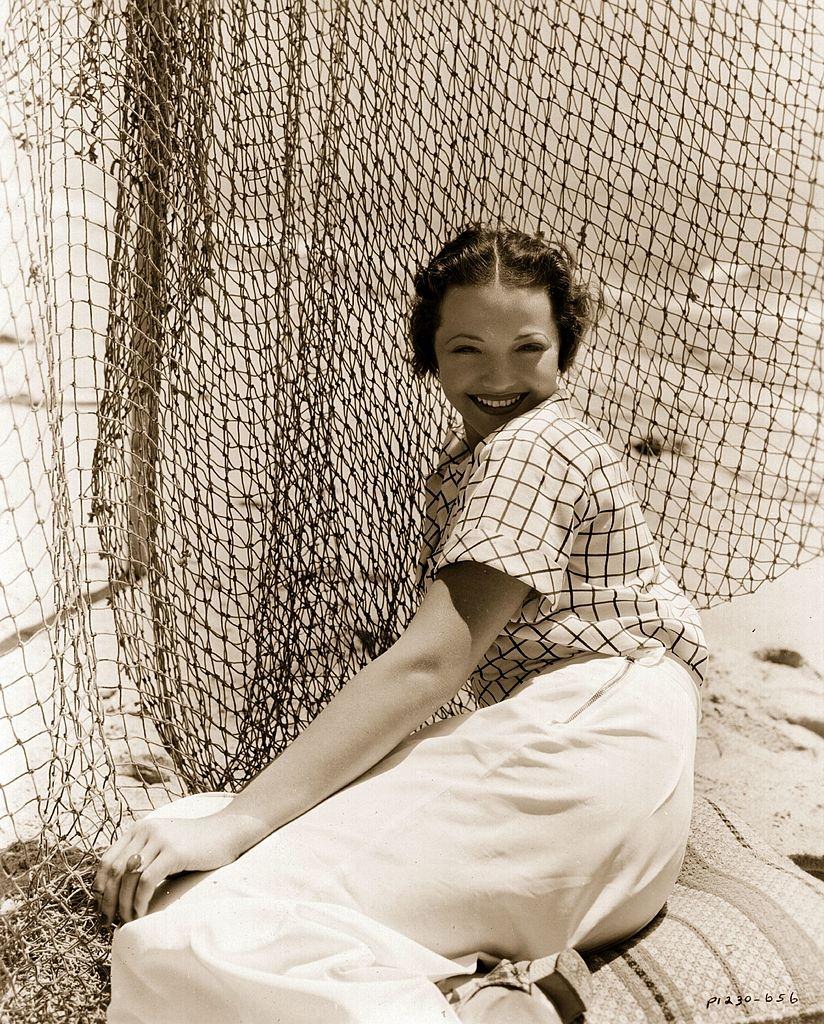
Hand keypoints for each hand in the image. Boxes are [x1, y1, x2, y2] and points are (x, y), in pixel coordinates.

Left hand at [93, 810, 263, 925]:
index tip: (100, 907)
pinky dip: (140, 901)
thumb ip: (145, 855)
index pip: (106, 859)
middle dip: (108, 900)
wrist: (227, 831)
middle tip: (108, 921)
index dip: (99, 886)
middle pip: (114, 870)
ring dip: (123, 904)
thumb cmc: (196, 843)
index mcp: (140, 828)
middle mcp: (146, 831)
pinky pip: (147, 881)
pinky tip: (142, 913)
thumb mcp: (164, 844)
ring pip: (128, 877)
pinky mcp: (173, 852)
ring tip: (126, 920)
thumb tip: (119, 888)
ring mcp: (160, 839)